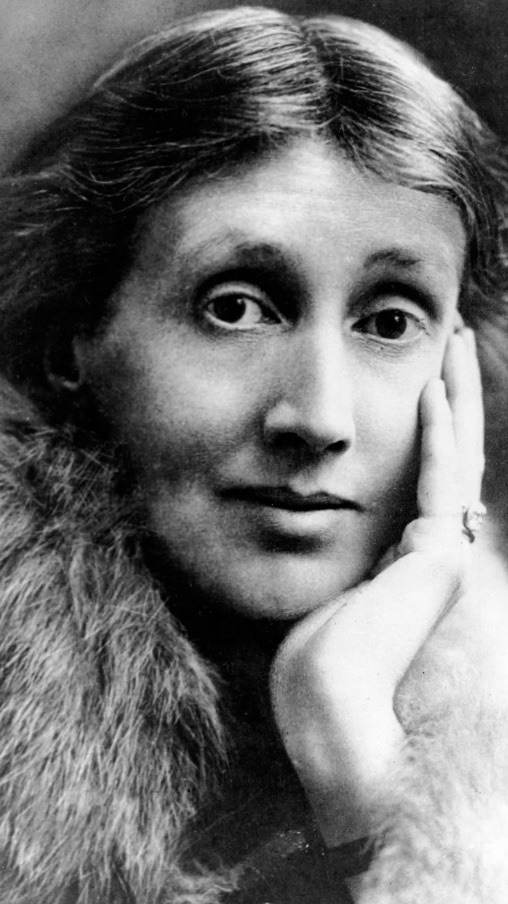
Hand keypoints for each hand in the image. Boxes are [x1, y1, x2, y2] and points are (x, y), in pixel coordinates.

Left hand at [270, 328, 483, 845]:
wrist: (340, 735)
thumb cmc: (318, 694)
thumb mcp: (325, 616)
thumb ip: (338, 576)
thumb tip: (303, 542)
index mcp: (409, 579)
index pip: (426, 493)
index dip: (429, 441)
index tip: (423, 396)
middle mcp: (438, 565)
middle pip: (453, 466)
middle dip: (453, 403)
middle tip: (453, 349)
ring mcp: (447, 562)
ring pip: (457, 461)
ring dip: (455, 398)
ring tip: (457, 344)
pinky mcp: (438, 559)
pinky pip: (441, 479)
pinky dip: (439, 429)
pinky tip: (434, 384)